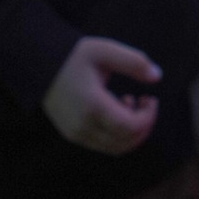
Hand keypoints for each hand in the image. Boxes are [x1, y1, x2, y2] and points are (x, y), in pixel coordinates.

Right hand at [43, 36, 161, 153]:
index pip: (130, 127)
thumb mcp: (105, 50)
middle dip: (144, 126)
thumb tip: (157, 76)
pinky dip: (117, 134)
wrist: (40, 65)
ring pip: (115, 148)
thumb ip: (134, 61)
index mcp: (93, 105)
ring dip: (131, 132)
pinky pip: (103, 145)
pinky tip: (116, 109)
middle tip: (146, 103)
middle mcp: (83, 125)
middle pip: (125, 142)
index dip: (149, 117)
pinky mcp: (72, 135)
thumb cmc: (74, 55)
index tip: (151, 99)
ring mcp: (76, 133)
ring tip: (129, 103)